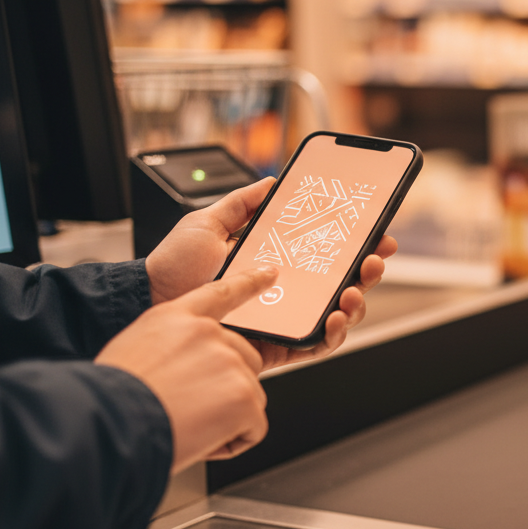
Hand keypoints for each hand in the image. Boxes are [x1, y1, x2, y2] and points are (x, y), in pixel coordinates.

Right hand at [97, 266, 278, 473]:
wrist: (106, 424)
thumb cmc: (111, 399)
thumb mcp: (135, 350)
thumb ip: (173, 347)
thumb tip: (193, 366)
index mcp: (175, 318)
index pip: (221, 293)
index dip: (249, 283)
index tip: (271, 275)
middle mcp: (207, 333)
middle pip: (245, 359)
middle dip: (226, 387)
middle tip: (189, 407)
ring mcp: (230, 362)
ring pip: (249, 396)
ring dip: (226, 418)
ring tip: (186, 424)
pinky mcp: (244, 395)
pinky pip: (254, 427)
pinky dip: (233, 441)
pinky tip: (201, 439)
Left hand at [145, 177, 398, 370]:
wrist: (150, 298)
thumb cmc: (174, 266)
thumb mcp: (209, 222)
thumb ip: (242, 202)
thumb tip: (272, 182)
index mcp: (277, 262)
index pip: (328, 254)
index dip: (358, 245)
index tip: (377, 232)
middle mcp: (287, 292)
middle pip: (343, 284)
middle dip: (368, 271)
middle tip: (373, 259)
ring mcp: (284, 319)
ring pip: (338, 315)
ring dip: (357, 302)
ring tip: (354, 290)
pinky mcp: (276, 346)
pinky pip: (316, 346)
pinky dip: (333, 335)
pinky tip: (334, 318)